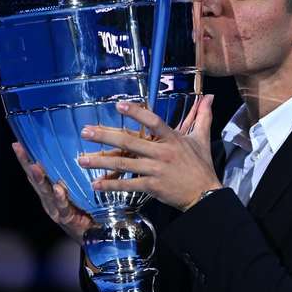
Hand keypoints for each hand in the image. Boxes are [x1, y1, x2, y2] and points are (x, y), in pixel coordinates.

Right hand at [11, 141, 96, 244]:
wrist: (95, 234)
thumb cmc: (86, 208)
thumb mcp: (79, 188)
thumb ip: (75, 174)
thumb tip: (78, 149)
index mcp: (50, 189)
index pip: (36, 171)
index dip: (26, 158)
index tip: (17, 144)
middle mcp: (49, 198)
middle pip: (35, 179)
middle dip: (27, 164)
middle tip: (20, 149)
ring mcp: (55, 208)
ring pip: (45, 191)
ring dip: (40, 179)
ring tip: (35, 167)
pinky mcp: (66, 217)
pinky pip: (62, 206)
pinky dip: (59, 197)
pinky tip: (57, 189)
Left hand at [77, 95, 222, 211]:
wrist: (205, 194)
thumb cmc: (202, 166)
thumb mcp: (202, 139)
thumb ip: (203, 117)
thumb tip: (209, 97)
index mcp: (172, 139)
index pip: (152, 122)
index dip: (136, 113)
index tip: (119, 106)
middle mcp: (161, 153)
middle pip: (129, 142)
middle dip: (105, 136)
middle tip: (85, 132)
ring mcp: (155, 170)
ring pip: (124, 164)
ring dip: (101, 162)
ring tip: (82, 159)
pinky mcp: (152, 186)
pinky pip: (128, 185)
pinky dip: (112, 185)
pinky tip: (96, 184)